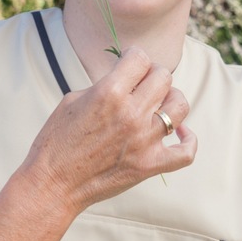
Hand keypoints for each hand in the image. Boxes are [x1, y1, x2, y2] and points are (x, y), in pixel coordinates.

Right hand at [21, 46, 195, 213]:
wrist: (53, 184)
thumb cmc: (57, 141)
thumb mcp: (73, 100)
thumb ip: (104, 84)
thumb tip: (126, 76)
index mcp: (108, 93)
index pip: (140, 58)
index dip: (134, 56)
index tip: (129, 62)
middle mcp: (130, 114)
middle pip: (163, 77)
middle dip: (153, 75)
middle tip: (142, 83)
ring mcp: (144, 141)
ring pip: (179, 106)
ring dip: (171, 100)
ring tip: (159, 103)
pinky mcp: (150, 165)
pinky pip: (186, 152)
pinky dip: (188, 140)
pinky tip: (179, 132)